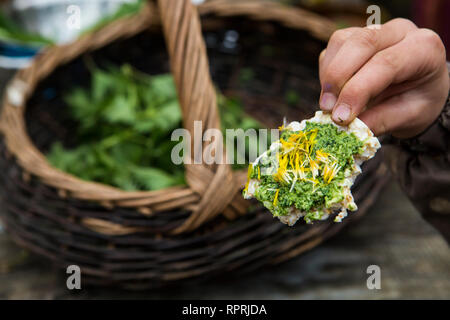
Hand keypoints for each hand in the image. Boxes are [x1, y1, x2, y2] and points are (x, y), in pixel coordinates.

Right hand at [318, 18, 448, 137]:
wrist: (418, 88)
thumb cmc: (416, 101)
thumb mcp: (407, 116)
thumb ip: (379, 121)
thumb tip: (347, 129)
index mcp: (423, 48)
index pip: (385, 63)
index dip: (357, 90)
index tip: (340, 117)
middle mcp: (400, 31)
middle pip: (361, 43)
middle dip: (337, 78)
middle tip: (327, 109)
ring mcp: (375, 30)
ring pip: (341, 41)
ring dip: (329, 75)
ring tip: (329, 104)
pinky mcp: (354, 35)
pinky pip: (332, 48)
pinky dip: (326, 72)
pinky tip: (334, 92)